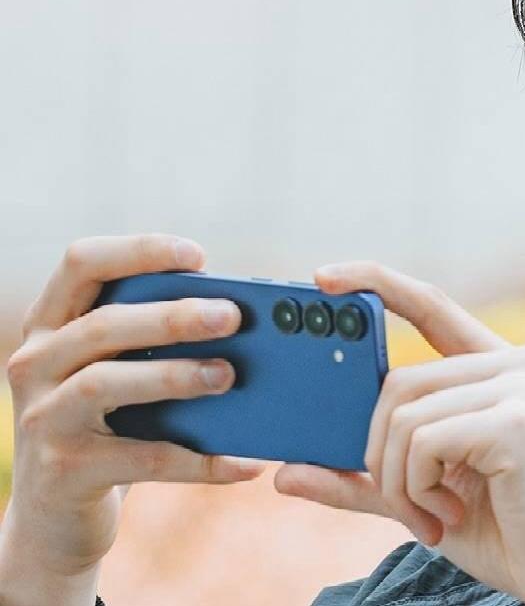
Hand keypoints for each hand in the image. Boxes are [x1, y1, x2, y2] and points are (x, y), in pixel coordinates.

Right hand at [0, 234, 267, 602]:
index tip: (199, 257)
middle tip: (231, 317)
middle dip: (171, 316)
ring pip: (106, 384)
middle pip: (102, 324)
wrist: (55, 519)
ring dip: (174, 376)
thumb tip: (239, 315)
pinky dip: (199, 461)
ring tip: (227, 376)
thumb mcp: (118, 371)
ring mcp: (42, 419)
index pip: (81, 262)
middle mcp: (33, 363)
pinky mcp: (64, 472)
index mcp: (50, 324)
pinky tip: (245, 463)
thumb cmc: (108, 425)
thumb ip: (154, 339)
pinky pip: (141, 459)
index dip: (139, 251)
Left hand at [273, 260, 524, 605]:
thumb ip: (366, 477)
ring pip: (404, 413)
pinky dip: (417, 489)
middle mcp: (520, 362)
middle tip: (410, 506)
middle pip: (399, 380)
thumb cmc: (511, 535)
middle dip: (382, 453)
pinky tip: (450, 517)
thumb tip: (284, 474)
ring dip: (399, 481)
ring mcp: (523, 386)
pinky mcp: (518, 420)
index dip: (377, 284)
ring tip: (435, 518)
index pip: (433, 307)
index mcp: (504, 368)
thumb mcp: (425, 497)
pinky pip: (423, 440)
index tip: (323, 279)